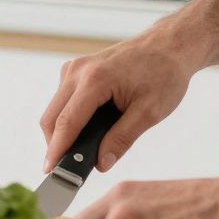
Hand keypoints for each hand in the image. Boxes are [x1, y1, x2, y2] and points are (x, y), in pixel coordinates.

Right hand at [40, 25, 199, 173]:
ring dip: (62, 132)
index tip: (49, 171)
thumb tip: (102, 163)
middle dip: (55, 145)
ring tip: (80, 153)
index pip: (66, 123)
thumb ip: (123, 139)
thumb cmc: (164, 74)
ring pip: (54, 109)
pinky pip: (62, 99)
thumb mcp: (149, 112)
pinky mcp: (76, 70)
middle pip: (52, 117)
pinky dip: (68, 118)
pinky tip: (87, 131)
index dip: (56, 150)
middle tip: (66, 170)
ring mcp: (74, 68)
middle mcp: (77, 71)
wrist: (168, 46)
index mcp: (95, 80)